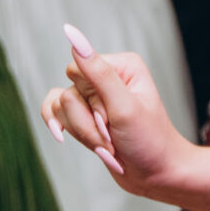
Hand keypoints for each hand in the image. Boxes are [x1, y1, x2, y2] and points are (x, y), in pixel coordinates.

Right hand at [40, 24, 192, 200]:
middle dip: (87, 123)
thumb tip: (72, 35)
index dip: (90, 100)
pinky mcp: (84, 114)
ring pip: (60, 107)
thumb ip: (97, 73)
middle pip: (68, 92)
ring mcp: (94, 97)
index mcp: (123, 65)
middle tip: (114, 136)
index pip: (77, 69)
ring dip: (83, 134)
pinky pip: (53, 112)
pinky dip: (63, 129)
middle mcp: (107, 76)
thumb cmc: (148, 141)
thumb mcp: (123, 107)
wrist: (156, 175)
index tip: (113, 119)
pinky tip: (65, 138)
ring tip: (109, 146)